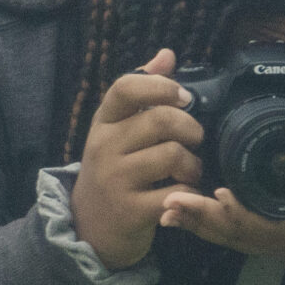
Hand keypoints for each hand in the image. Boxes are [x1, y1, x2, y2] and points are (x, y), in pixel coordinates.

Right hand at [72, 49, 204, 268]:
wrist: (88, 229)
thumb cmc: (112, 172)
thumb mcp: (117, 131)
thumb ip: (142, 92)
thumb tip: (167, 54)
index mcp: (103, 122)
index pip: (125, 87)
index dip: (161, 86)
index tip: (183, 97)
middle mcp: (104, 147)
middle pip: (160, 120)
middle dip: (190, 128)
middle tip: (196, 140)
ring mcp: (116, 180)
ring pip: (172, 155)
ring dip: (193, 164)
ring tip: (191, 171)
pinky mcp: (130, 211)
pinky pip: (176, 192)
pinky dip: (190, 193)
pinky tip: (186, 193)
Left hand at [159, 110, 284, 268]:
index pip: (268, 222)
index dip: (239, 212)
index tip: (216, 194)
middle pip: (238, 233)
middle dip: (203, 218)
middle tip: (170, 201)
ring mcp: (279, 242)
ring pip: (232, 238)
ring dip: (200, 224)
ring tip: (167, 207)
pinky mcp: (273, 238)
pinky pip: (236, 235)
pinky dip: (210, 225)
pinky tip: (186, 213)